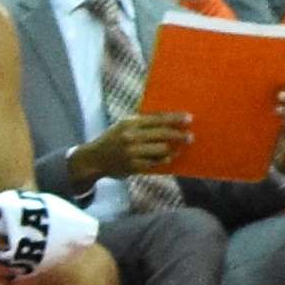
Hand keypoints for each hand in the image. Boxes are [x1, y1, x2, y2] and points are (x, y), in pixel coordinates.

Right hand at [77, 113, 193, 182]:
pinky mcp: (133, 166)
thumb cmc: (114, 139)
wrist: (94, 159)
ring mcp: (132, 152)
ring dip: (173, 149)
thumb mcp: (124, 125)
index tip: (189, 119)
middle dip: (179, 135)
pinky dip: (164, 159)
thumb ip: (143, 122)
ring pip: (162, 149)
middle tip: (190, 137)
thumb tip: (169, 119)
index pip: (157, 119)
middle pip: (162, 134)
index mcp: (130, 123)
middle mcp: (131, 136)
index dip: (175, 118)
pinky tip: (169, 157)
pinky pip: (156, 162)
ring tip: (180, 148)